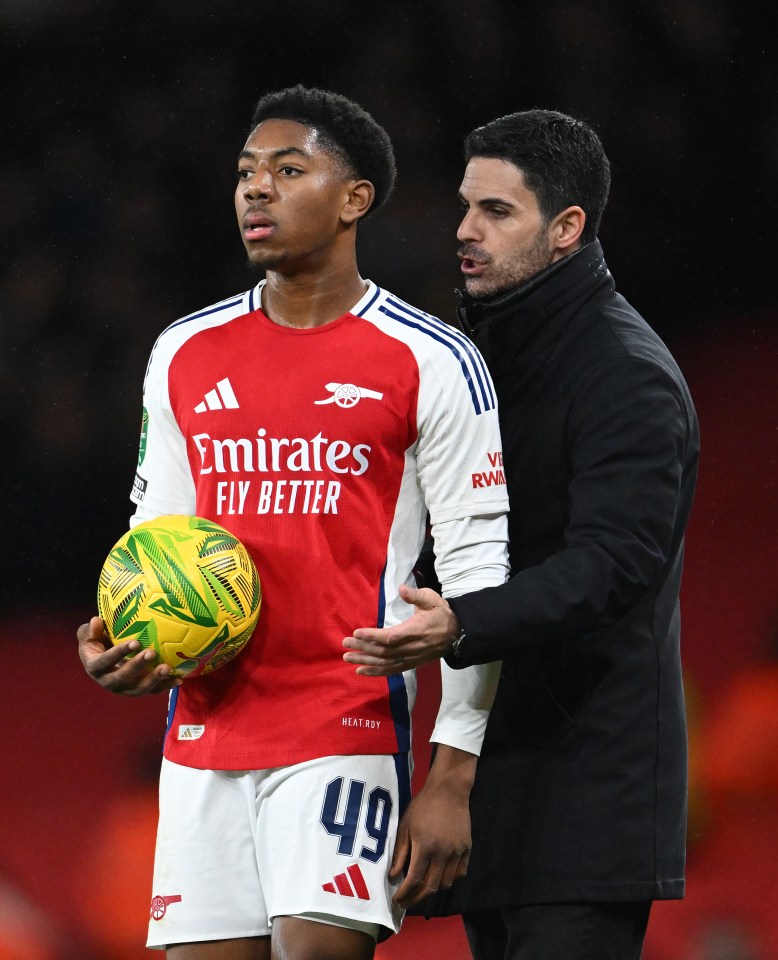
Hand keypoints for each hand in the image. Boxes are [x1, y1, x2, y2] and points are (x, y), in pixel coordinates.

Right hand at [77, 616, 180, 695]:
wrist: (102, 661)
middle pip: (122, 677)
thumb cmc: (97, 642)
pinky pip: (152, 691)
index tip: (135, 642)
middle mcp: (108, 682)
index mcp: (95, 667)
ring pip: (139, 688)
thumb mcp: (89, 635)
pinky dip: (165, 686)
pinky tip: (178, 679)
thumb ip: (90, 630)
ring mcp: (124, 688)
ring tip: (167, 668)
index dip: (119, 653)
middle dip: (138, 666)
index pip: (105, 661)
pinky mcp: (137, 690)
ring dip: (154, 679)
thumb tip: (96, 620)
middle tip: (152, 653)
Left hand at [342, 583, 459, 675]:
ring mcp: (412, 658)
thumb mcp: (432, 598)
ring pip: (385, 663)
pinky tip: (360, 671)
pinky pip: (392, 670)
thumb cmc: (441, 612)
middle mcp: (412, 648)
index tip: (356, 633)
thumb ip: (416, 595)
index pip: (391, 637)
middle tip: (344, 644)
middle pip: (384, 652)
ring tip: (347, 657)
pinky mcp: (411, 664)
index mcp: (416, 630)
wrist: (457, 633)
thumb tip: (401, 588)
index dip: (373, 637)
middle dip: (363, 648)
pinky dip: (375, 672)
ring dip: (365, 661)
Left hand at [390, 746, 475, 907]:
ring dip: (432, 891)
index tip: (396, 900)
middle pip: (431, 888)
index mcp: (425, 847)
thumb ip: (400, 853)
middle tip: (406, 903)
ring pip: (446, 883)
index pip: (414, 880)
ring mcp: (457, 852)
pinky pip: (459, 874)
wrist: (449, 791)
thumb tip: (393, 876)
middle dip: (416, 899)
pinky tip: (439, 878)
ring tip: (421, 891)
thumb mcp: (405, 826)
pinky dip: (449, 880)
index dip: (404, 894)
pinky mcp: (467, 849)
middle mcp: (443, 853)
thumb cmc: (423, 806)